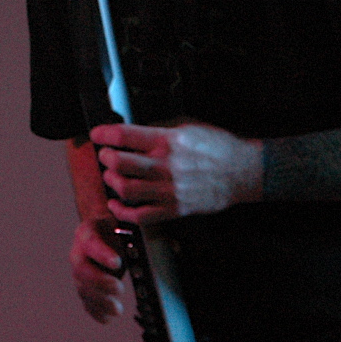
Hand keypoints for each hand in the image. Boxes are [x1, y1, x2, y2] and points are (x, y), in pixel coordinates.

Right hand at [70, 217, 126, 322]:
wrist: (104, 232)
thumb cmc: (115, 228)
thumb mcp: (122, 223)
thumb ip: (132, 228)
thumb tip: (155, 232)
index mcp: (88, 232)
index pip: (91, 242)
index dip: (102, 254)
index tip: (117, 263)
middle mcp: (79, 252)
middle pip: (82, 269)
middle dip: (100, 282)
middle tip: (119, 288)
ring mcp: (80, 271)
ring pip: (83, 288)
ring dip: (99, 301)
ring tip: (117, 309)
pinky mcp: (84, 286)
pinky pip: (86, 301)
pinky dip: (96, 311)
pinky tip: (107, 318)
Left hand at [89, 121, 262, 224]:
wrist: (243, 172)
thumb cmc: (216, 147)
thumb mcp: (186, 126)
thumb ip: (157, 130)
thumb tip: (130, 131)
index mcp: (169, 141)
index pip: (126, 135)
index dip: (104, 134)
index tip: (97, 134)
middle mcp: (167, 166)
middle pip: (121, 163)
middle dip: (106, 157)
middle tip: (105, 154)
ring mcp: (170, 190)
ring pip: (127, 189)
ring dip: (112, 181)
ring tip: (111, 175)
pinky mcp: (175, 209)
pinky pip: (141, 215)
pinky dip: (123, 211)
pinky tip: (116, 203)